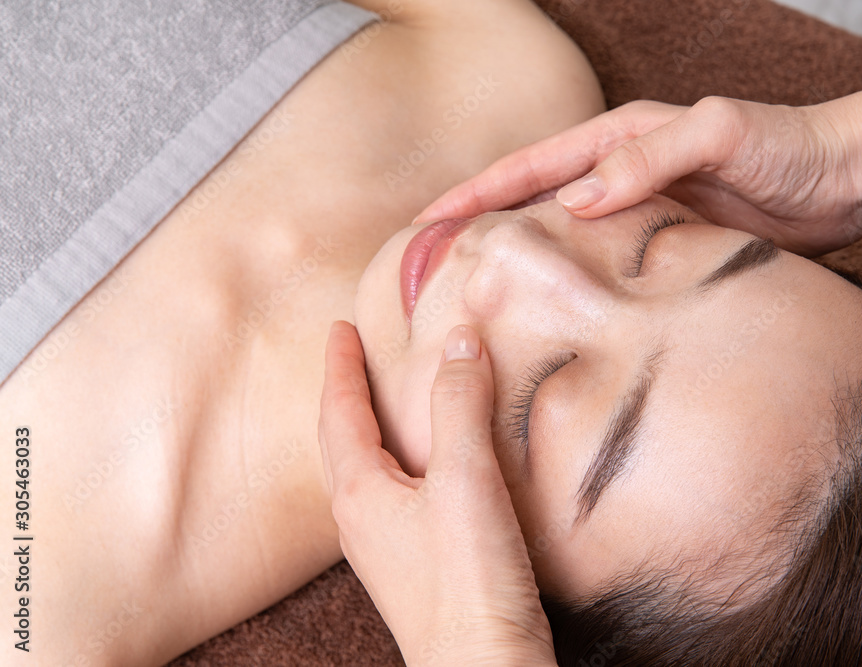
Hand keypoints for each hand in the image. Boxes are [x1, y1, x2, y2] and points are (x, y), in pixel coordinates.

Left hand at [319, 321, 556, 665]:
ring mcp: (385, 548)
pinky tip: (429, 469)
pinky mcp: (415, 567)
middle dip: (346, 394)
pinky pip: (394, 495)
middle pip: (342, 441)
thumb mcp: (465, 480)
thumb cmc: (468, 585)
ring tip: (387, 402)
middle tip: (353, 356)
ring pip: (367, 470)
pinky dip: (402, 462)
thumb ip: (460, 405)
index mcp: (360, 493)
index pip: (339, 411)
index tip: (339, 328)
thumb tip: (459, 341)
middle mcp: (360, 520)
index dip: (340, 365)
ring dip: (371, 428)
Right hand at [414, 97, 861, 256]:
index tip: (427, 223)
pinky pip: (600, 268)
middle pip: (532, 202)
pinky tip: (555, 316)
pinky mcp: (660, 249)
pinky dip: (569, 286)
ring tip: (477, 299)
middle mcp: (620, 174)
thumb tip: (575, 199)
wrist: (846, 180)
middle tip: (432, 269)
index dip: (475, 194)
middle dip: (479, 229)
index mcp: (618, 139)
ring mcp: (638, 213)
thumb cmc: (787, 147)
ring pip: (561, 240)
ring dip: (519, 263)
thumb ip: (649, 157)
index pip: (528, 167)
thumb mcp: (719, 134)